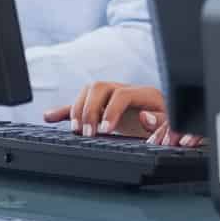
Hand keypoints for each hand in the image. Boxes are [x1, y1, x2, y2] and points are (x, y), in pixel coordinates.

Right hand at [45, 82, 164, 138]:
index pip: (122, 94)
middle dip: (90, 110)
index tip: (105, 130)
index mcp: (143, 93)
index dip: (111, 111)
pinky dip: (64, 110)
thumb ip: (160, 121)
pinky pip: (79, 104)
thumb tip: (143, 116)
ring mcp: (111, 97)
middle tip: (88, 133)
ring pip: (88, 91)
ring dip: (78, 109)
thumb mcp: (170, 124)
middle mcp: (124, 89)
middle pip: (100, 87)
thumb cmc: (168, 125)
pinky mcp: (100, 107)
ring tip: (75, 130)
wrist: (165, 123)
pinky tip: (49, 117)